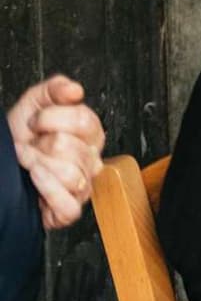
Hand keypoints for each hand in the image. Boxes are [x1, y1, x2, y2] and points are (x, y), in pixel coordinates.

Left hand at [9, 76, 105, 228]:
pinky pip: (68, 204)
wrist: (4, 162)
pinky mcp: (70, 210)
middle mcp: (91, 161)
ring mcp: (82, 187)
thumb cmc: (21, 138)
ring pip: (70, 174)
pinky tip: (34, 181)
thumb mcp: (34, 105)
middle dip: (40, 146)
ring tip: (27, 164)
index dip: (50, 119)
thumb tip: (75, 90)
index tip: (35, 122)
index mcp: (90, 135)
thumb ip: (55, 89)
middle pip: (71, 148)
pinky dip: (47, 191)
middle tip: (30, 146)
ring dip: (38, 166)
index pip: (84, 120)